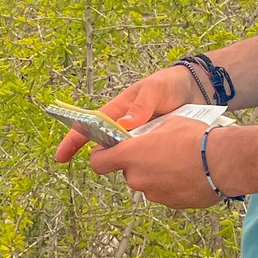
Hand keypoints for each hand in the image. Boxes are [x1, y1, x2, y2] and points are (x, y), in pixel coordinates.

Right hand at [52, 63, 203, 163]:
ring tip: (145, 170)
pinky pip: (144, 159)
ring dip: (130, 164)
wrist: (197, 89)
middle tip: (118, 168)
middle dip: (106, 160)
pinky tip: (157, 173)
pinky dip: (147, 165)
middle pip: (106, 148)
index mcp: (117, 111)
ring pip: (125, 156)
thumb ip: (141, 106)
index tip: (61, 157)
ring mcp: (139, 138)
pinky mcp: (154, 146)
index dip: (73, 141)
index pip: (90, 126)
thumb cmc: (169, 84)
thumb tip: (124, 124)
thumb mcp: (155, 90)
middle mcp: (124, 126)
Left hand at [85, 111, 221, 208]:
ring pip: (147, 183)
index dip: (101, 156)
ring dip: (157, 174)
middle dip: (139, 163)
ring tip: (179, 162)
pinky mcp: (171, 204)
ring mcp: (154, 193)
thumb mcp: (168, 123)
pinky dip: (172, 185)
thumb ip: (149, 133)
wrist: (223, 162)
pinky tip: (189, 174)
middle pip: (128, 172)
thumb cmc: (195, 138)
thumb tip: (146, 137)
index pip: (99, 162)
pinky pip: (165, 192)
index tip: (108, 151)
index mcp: (131, 155)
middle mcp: (137, 177)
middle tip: (158, 151)